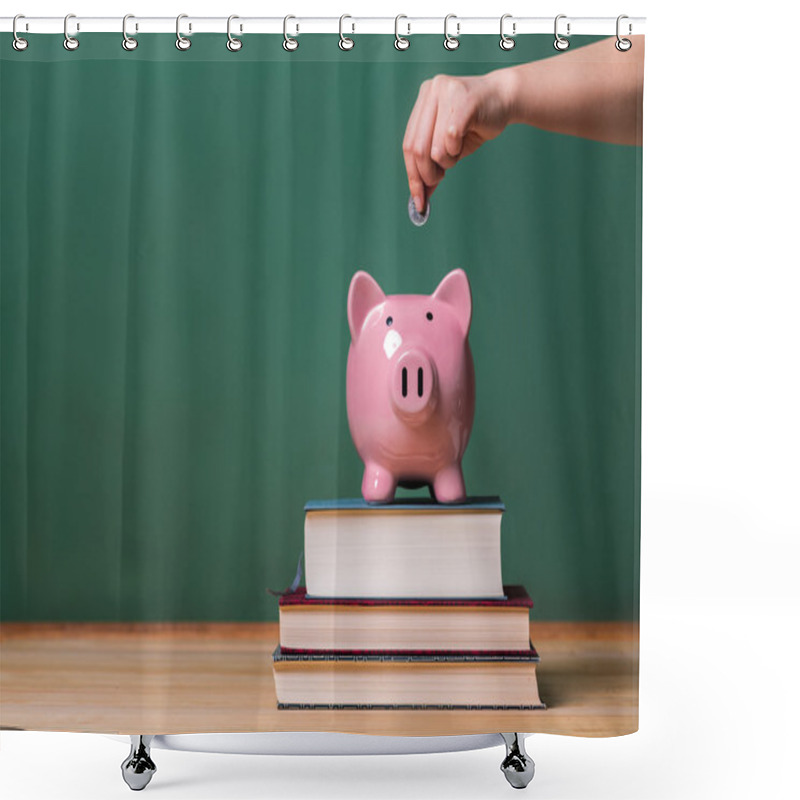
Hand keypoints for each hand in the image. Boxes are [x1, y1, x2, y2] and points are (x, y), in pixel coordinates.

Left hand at [403, 71, 514, 213]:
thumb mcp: (450, 146)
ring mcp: (446, 92)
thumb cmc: (477, 123)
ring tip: (457, 153)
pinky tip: (463, 143)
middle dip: (426, 174)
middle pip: (416, 148)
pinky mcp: (463, 101)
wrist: (506, 97)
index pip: (408, 144)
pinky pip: (450, 139)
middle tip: (438, 180)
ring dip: (447, 161)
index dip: (412, 175)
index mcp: (423, 100)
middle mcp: (431, 91)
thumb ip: (433, 165)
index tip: (418, 201)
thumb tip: (421, 197)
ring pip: (433, 149)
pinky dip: (456, 150)